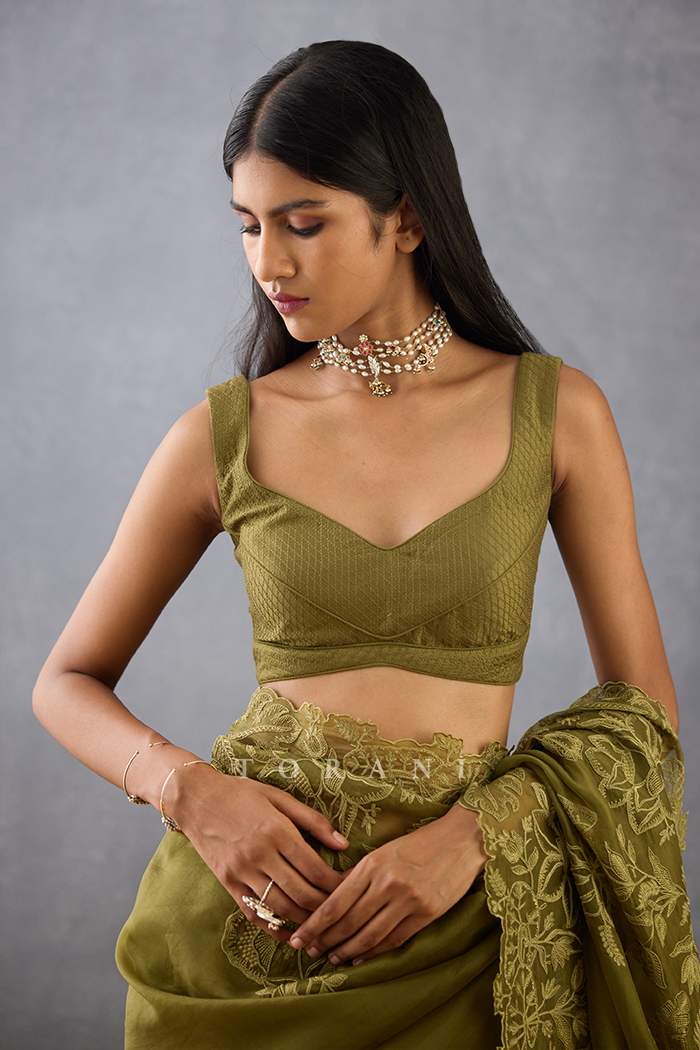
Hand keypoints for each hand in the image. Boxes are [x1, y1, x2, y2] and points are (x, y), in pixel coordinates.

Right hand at [171, 763, 347, 942]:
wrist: (196, 798)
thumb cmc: (241, 793)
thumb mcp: (279, 798)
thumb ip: (313, 821)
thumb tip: (343, 844)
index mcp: (276, 830)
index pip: (314, 868)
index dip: (336, 883)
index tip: (350, 889)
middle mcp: (260, 854)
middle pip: (301, 892)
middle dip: (326, 906)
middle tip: (342, 911)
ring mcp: (241, 871)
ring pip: (281, 906)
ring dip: (305, 920)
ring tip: (322, 925)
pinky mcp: (228, 883)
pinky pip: (254, 912)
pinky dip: (274, 928)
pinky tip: (290, 934)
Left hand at [289, 803, 485, 963]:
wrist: (461, 840)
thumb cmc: (419, 843)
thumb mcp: (384, 851)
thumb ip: (359, 875)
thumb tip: (332, 899)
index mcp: (373, 864)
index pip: (335, 903)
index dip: (314, 925)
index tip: (299, 938)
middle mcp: (388, 883)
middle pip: (349, 922)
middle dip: (326, 941)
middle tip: (309, 952)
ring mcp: (409, 900)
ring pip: (370, 935)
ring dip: (348, 951)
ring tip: (332, 958)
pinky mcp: (427, 914)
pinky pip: (394, 939)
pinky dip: (374, 952)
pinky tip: (360, 958)